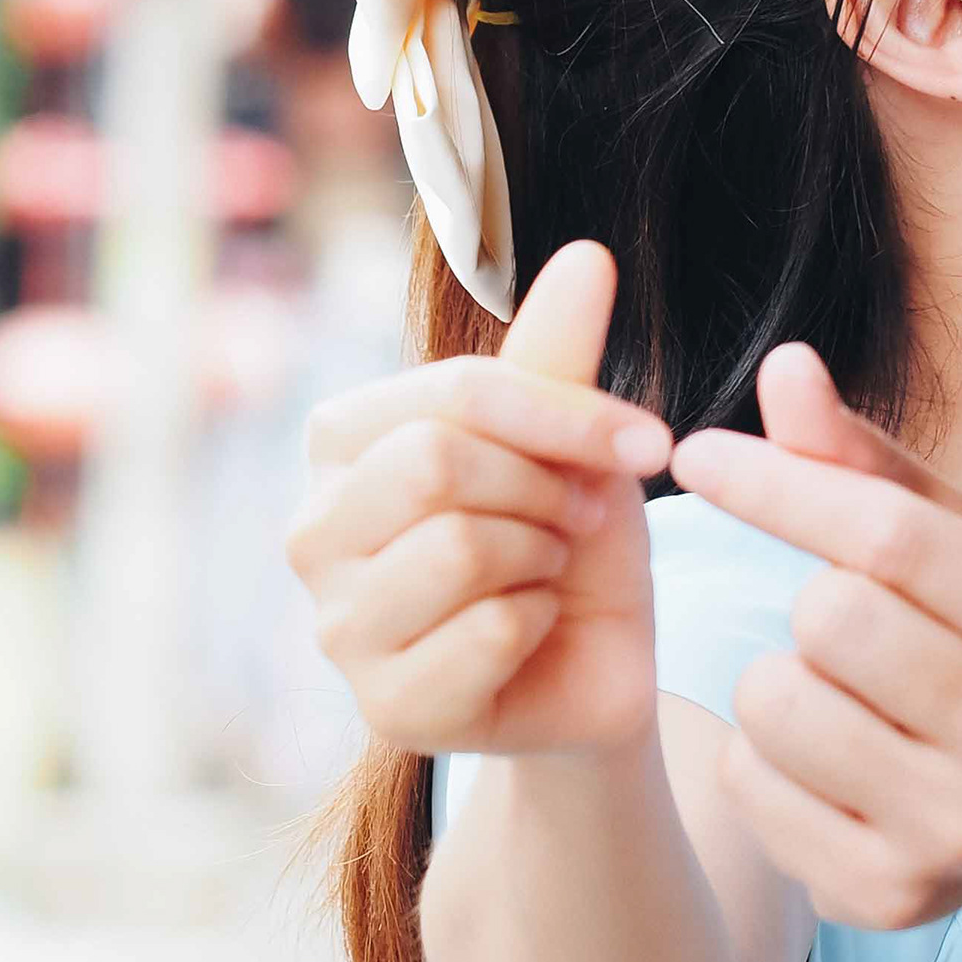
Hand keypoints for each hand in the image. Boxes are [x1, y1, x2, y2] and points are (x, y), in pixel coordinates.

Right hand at [286, 242, 673, 755]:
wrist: (593, 666)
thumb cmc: (563, 535)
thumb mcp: (566, 437)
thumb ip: (561, 353)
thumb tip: (590, 253)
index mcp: (340, 443)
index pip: (452, 394)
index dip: (566, 412)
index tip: (648, 442)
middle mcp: (313, 530)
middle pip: (438, 461)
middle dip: (546, 485)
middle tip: (580, 514)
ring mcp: (338, 627)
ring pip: (460, 546)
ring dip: (543, 554)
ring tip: (547, 569)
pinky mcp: (385, 708)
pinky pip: (490, 632)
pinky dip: (542, 625)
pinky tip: (532, 634)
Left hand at [668, 345, 961, 939]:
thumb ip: (866, 464)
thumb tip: (784, 369)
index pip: (891, 536)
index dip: (780, 484)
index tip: (697, 451)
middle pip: (831, 619)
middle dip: (811, 600)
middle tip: (848, 621)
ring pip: (777, 704)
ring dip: (779, 679)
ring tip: (842, 692)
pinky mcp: (894, 898)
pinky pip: (752, 787)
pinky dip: (762, 758)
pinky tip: (828, 760)